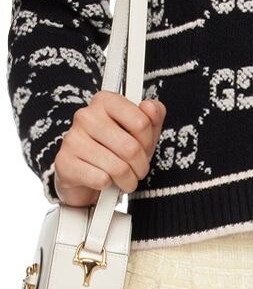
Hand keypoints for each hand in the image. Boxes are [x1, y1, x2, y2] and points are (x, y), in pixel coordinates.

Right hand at [53, 90, 166, 205]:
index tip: (144, 147)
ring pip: (118, 167)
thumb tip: (150, 108)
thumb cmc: (113, 149)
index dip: (148, 141)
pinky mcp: (64, 163)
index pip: (141, 122)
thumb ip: (152, 116)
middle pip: (131, 148)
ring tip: (124, 178)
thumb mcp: (139, 131)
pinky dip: (108, 186)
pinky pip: (101, 180)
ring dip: (127, 179)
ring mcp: (73, 139)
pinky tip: (105, 181)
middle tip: (137, 168)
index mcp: (105, 101)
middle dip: (140, 165)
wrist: (84, 175)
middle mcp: (86, 116)